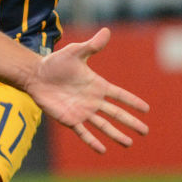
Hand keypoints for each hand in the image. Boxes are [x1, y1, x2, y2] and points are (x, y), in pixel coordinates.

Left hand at [26, 28, 149, 153]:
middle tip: (146, 131)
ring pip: (103, 126)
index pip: (119, 95)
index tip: (146, 109)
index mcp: (97, 85)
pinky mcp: (69, 119)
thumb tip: (106, 31)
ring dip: (116, 135)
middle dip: (131, 122)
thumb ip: (91, 46)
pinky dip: (92, 141)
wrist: (35, 75)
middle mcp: (92, 100)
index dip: (133, 102)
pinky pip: (83, 132)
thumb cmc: (55, 62)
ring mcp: (82, 111)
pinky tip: (103, 150)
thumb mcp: (75, 53)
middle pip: (116, 114)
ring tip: (129, 143)